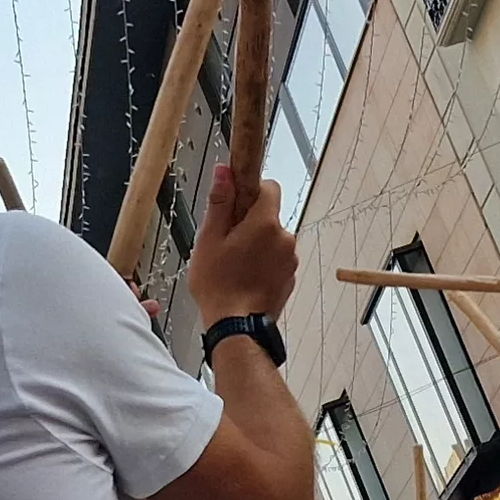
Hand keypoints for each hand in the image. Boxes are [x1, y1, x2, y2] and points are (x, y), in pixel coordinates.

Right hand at [185, 161, 298, 319]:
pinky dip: (264, 263)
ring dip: (257, 244)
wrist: (236, 328)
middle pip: (269, 215)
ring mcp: (290, 260)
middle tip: (226, 242)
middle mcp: (285, 238)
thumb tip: (224, 171)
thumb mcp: (209, 239)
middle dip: (249, 222)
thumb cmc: (219, 286)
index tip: (234, 202)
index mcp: (266, 223)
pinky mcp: (290, 277)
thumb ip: (220, 202)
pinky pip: (277, 260)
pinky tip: (245, 277)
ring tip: (233, 265)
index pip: (269, 187)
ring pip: (272, 239)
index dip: (250, 190)